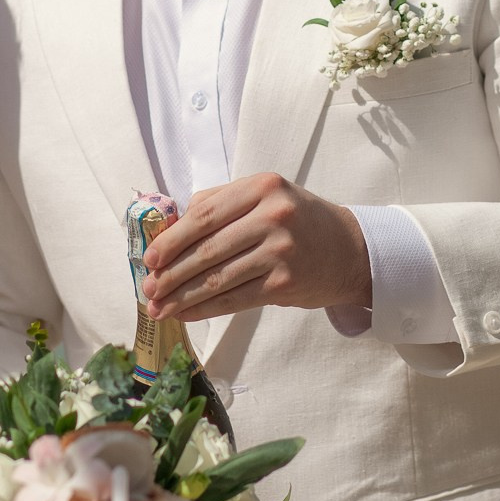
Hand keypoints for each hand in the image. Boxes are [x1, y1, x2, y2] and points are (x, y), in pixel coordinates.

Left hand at [139, 173, 371, 322]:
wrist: (351, 250)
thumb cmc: (298, 222)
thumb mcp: (265, 197)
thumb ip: (219, 204)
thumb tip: (168, 230)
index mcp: (261, 187)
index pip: (203, 214)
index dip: (171, 240)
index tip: (149, 259)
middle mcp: (273, 215)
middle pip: (207, 248)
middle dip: (171, 272)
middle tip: (148, 289)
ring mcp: (281, 250)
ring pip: (218, 277)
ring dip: (182, 296)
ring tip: (159, 307)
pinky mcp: (285, 282)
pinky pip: (235, 298)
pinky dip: (205, 308)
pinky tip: (185, 313)